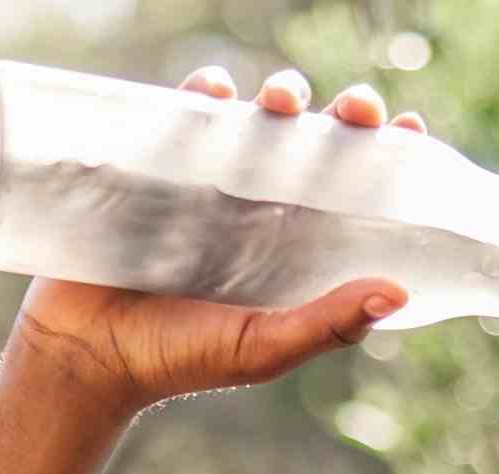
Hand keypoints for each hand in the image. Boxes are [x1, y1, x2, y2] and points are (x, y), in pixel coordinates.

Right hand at [10, 67, 428, 411]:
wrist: (87, 355)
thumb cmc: (181, 359)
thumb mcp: (263, 348)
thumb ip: (327, 324)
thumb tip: (399, 291)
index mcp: (299, 244)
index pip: (356, 189)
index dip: (387, 156)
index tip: (411, 132)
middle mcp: (262, 207)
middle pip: (317, 143)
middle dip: (343, 115)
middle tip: (355, 110)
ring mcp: (210, 184)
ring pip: (259, 120)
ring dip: (280, 96)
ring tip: (283, 101)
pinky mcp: (157, 169)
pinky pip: (185, 116)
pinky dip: (203, 92)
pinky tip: (216, 89)